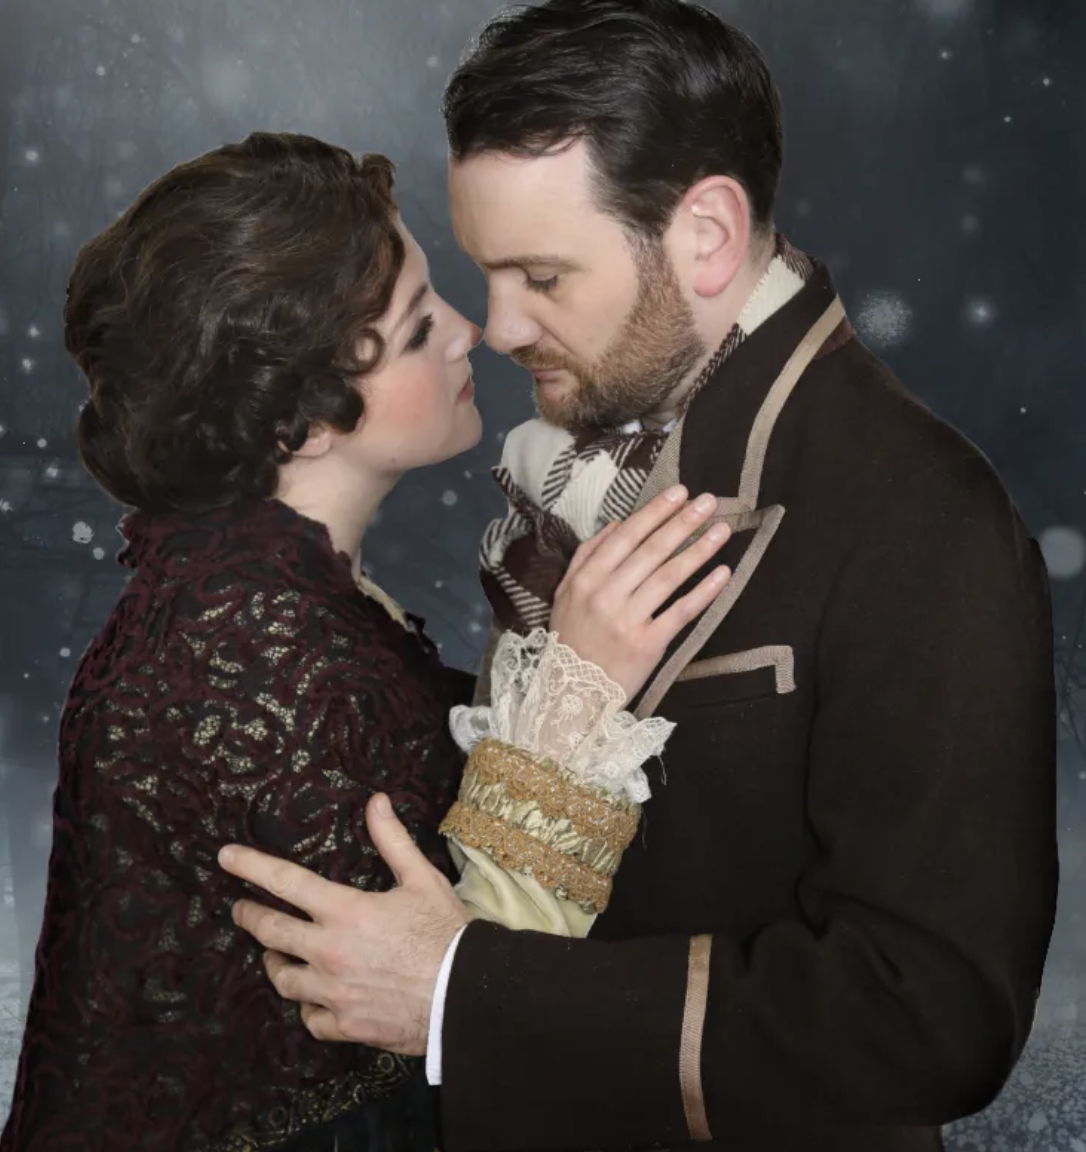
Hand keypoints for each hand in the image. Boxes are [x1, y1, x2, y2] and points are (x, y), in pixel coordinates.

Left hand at [218, 794, 468, 1054]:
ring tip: (274, 953)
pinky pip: (310, 1018)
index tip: (225, 857)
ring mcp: (332, 993)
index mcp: (345, 912)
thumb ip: (392, 840)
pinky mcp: (344, 1025)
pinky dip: (306, 1005)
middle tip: (241, 910)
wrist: (464, 995)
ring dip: (274, 961)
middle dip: (251, 916)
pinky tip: (310, 998)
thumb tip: (375, 801)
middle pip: (271, 932)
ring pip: (283, 979)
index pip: (286, 882)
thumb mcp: (422, 878)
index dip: (251, 866)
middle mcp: (329, 952)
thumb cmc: (445, 933)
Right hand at [549, 485, 730, 700]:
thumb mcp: (566, 593)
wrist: (571, 693)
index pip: (626, 536)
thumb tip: (619, 524)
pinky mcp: (647, 644)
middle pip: (651, 551)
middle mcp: (606, 596)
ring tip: (721, 530)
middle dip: (682, 522)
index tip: (680, 492)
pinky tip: (722, 573)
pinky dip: (703, 592)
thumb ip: (588, 556)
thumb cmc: (572, 638)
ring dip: (698, 550)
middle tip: (708, 501)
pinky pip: (681, 612)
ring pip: (669, 576)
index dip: (655, 512)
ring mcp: (627, 620)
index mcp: (586, 579)